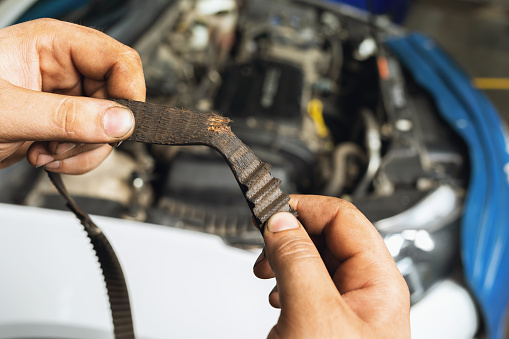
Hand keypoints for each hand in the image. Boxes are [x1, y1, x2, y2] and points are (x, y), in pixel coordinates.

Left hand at [0, 18, 144, 172]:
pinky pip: (93, 142)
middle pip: (118, 98)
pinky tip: (47, 156)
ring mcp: (65, 98)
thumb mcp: (7, 112)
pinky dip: (77, 158)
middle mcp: (64, 68)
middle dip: (98, 131)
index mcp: (52, 44)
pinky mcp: (62, 123)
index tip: (122, 124)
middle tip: (70, 144)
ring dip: (85, 150)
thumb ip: (66, 117)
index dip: (129, 91)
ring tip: (49, 153)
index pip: (118, 60)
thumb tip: (120, 121)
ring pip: (109, 126)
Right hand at [253, 195, 409, 337]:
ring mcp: (347, 310)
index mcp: (379, 283)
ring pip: (315, 262)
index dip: (306, 208)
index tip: (271, 209)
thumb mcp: (313, 313)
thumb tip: (282, 222)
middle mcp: (367, 293)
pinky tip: (276, 295)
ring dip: (286, 258)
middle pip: (328, 236)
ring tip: (266, 272)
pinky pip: (307, 287)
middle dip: (291, 234)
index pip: (344, 217)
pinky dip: (286, 282)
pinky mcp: (327, 324)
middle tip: (264, 244)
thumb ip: (298, 261)